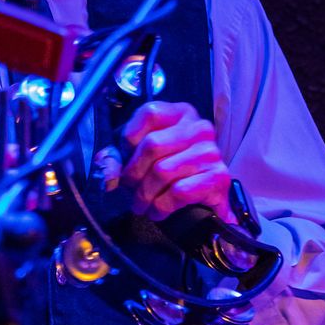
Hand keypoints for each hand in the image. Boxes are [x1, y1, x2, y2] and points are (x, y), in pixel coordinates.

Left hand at [122, 100, 234, 222]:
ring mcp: (211, 152)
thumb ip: (118, 157)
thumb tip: (106, 169)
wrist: (202, 200)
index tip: (125, 161)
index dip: (130, 139)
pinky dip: (162, 206)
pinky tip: (158, 211)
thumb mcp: (140, 155)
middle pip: (153, 144)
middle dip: (133, 174)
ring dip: (145, 195)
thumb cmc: (169, 172)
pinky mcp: (218, 177)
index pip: (149, 114)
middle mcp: (199, 128)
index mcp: (180, 114)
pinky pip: (180, 191)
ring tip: (142, 204)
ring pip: (163, 171)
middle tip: (129, 190)